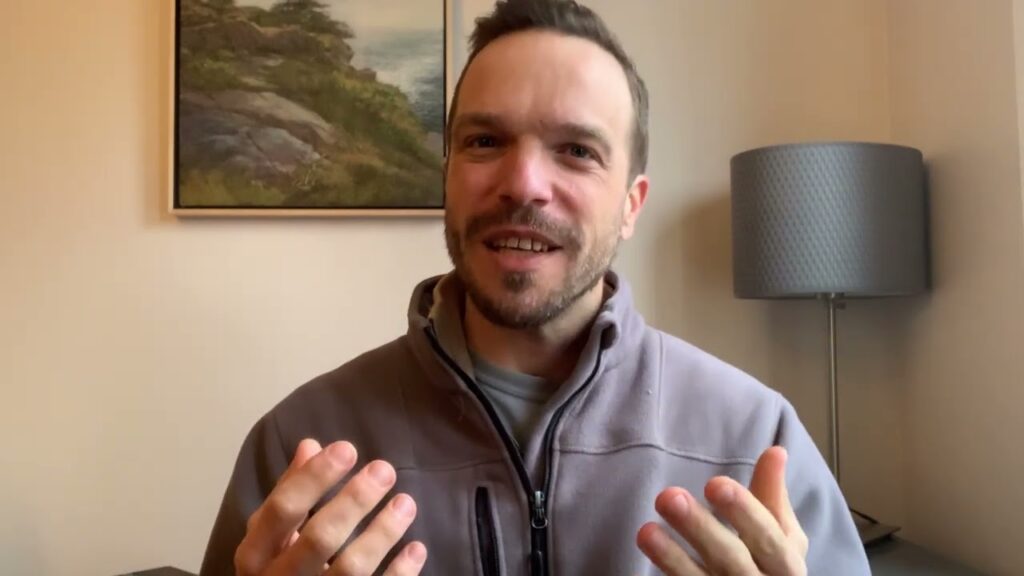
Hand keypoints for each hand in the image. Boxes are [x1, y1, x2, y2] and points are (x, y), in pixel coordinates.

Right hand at [235, 438, 426, 575]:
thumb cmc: (279, 568)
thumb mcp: (271, 535)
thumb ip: (289, 493)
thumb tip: (311, 446)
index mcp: (256, 553)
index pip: (282, 509)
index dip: (314, 477)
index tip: (347, 448)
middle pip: (319, 538)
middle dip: (354, 500)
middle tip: (384, 470)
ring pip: (351, 568)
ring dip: (382, 533)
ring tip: (405, 503)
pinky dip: (399, 572)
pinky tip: (416, 548)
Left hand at [636, 446, 807, 574]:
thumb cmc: (772, 562)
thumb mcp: (782, 533)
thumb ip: (773, 495)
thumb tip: (776, 450)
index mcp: (785, 563)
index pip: (767, 537)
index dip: (743, 512)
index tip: (714, 483)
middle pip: (730, 559)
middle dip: (700, 529)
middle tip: (668, 497)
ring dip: (672, 557)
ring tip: (646, 530)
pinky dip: (667, 571)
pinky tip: (648, 550)